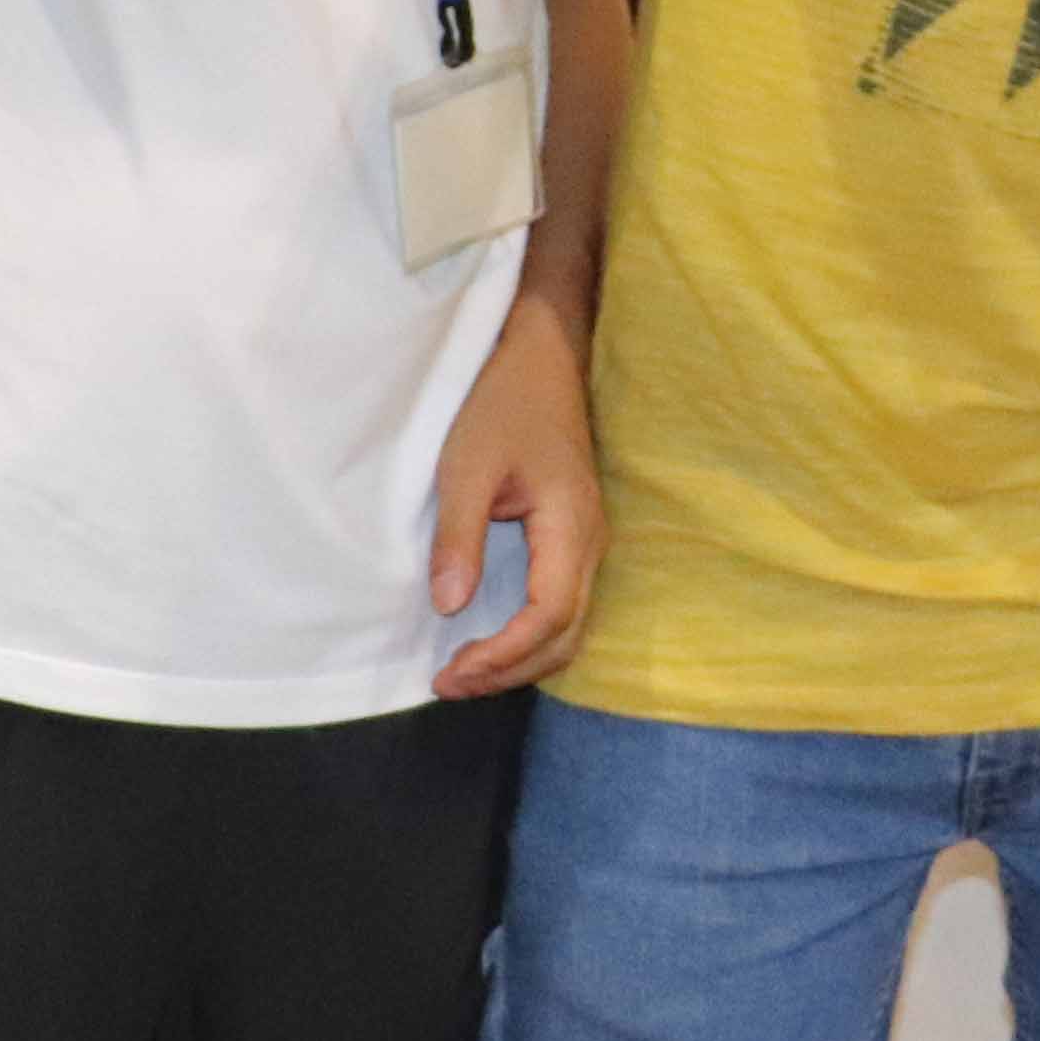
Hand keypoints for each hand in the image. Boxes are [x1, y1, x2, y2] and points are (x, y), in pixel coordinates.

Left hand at [425, 293, 603, 697]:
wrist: (540, 357)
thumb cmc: (502, 403)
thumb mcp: (466, 466)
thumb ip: (459, 538)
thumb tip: (449, 606)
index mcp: (570, 525)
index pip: (551, 616)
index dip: (505, 655)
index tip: (454, 671)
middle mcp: (589, 541)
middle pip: (566, 635)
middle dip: (511, 671)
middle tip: (449, 683)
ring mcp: (586, 540)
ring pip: (569, 627)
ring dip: (521, 659)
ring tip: (465, 671)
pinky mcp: (572, 537)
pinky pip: (561, 606)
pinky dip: (529, 637)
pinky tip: (489, 639)